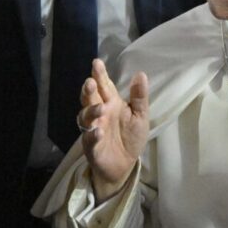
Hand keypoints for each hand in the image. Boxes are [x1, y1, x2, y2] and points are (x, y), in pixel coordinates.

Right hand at [79, 58, 149, 202]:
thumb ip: (139, 97)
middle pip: (90, 98)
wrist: (125, 164)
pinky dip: (93, 135)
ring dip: (91, 111)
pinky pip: (89, 138)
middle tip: (90, 81)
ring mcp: (93, 128)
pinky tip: (99, 131)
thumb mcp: (140, 116)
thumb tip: (141, 74)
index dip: (100, 75)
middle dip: (89, 90)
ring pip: (86, 117)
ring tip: (101, 108)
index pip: (104, 86)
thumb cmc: (131, 137)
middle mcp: (99, 113)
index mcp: (111, 103)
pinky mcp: (91, 146)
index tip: (97, 63)